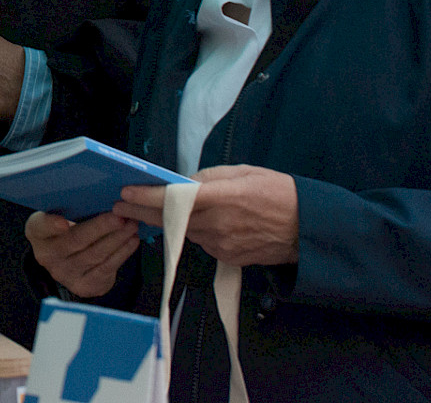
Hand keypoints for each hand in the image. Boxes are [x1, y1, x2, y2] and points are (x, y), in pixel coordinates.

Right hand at [26, 210, 138, 298]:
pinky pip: (106, 268)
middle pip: (76, 240)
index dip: (51, 225)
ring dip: (117, 239)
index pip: (40, 227)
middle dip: (101, 228)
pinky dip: (122, 253)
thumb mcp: (60, 215)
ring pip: (95, 254)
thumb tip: (100, 194)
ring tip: (132, 225)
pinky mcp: (83, 286)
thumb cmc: (67, 229)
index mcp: (37, 232)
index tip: (64, 223)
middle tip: (120, 216)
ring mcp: (64, 274)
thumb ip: (70, 206)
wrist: (69, 261)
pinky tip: (132, 240)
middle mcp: (47, 256)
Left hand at [115, 164, 299, 265]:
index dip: (147, 197)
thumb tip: (182, 182)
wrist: (309, 229)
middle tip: (121, 205)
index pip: (175, 198)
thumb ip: (209, 177)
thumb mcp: (245, 172)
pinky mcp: (227, 258)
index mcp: (222, 197)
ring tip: (154, 211)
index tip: (126, 193)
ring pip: (186, 231)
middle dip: (142, 212)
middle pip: (170, 219)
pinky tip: (200, 223)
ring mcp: (222, 245)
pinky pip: (202, 242)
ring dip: (171, 222)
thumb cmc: (279, 193)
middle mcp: (218, 224)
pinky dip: (196, 232)